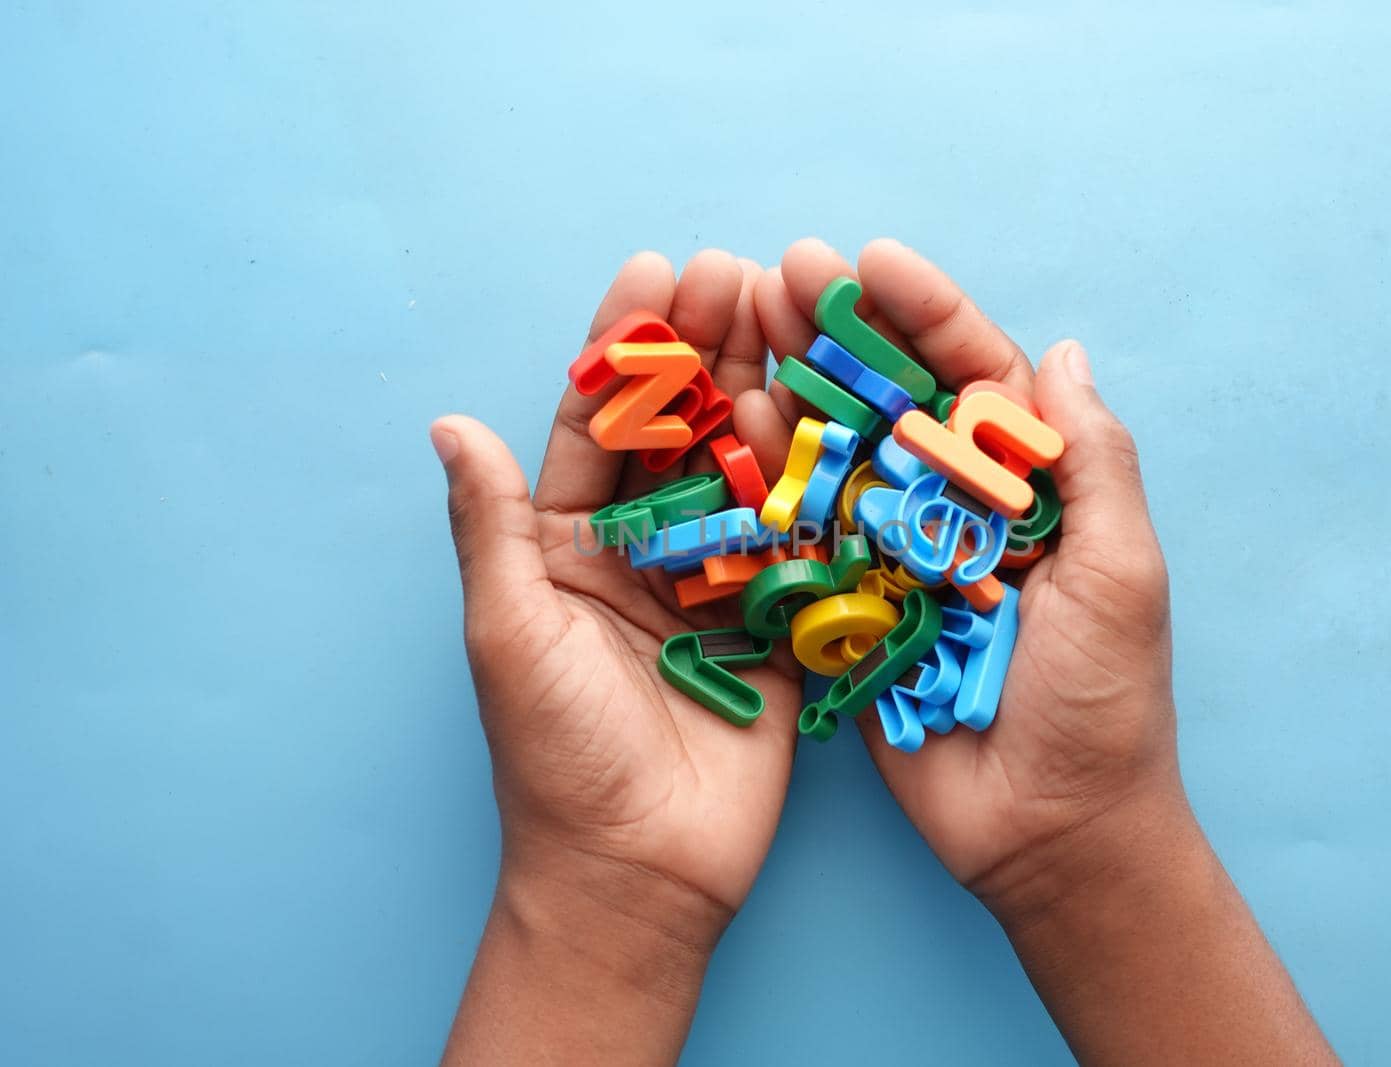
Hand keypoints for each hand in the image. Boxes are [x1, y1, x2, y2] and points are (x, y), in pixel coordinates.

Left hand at [433, 250, 799, 1062]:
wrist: (641, 874)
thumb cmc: (556, 758)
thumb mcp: (511, 631)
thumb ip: (494, 526)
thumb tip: (449, 422)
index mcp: (565, 550)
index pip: (593, 428)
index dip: (622, 350)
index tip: (652, 271)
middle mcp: (642, 554)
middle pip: (676, 432)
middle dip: (703, 350)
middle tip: (737, 272)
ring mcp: (715, 584)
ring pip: (740, 470)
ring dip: (762, 391)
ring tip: (787, 313)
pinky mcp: (776, 623)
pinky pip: (793, 538)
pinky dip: (809, 479)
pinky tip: (825, 413)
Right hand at [749, 237, 1182, 916]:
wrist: (1047, 833)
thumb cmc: (1104, 705)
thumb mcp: (1122, 573)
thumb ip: (1095, 465)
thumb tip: (1065, 352)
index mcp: (1033, 488)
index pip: (976, 377)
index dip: (926, 314)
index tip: (871, 260)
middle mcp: (959, 509)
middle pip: (894, 399)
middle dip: (840, 332)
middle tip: (779, 272)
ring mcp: (898, 557)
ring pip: (839, 455)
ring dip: (792, 387)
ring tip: (737, 323)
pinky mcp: (849, 611)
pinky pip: (805, 538)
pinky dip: (767, 483)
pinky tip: (728, 425)